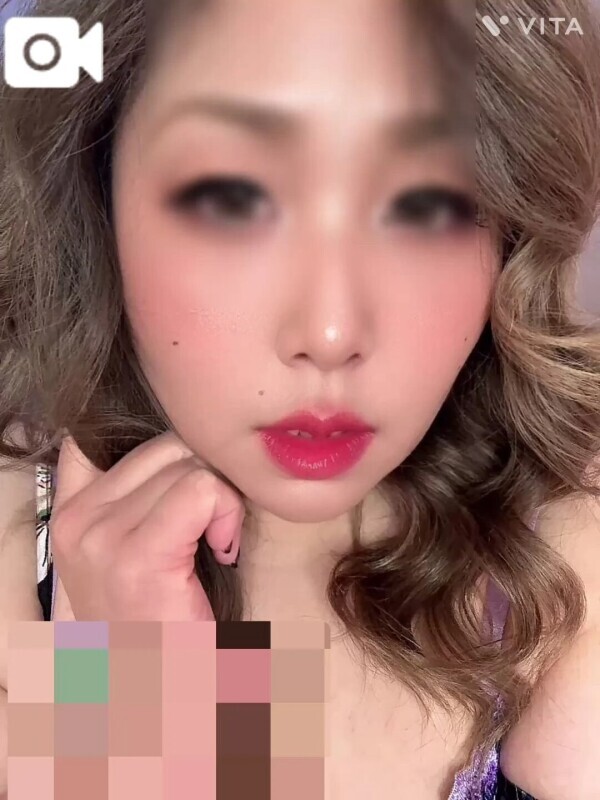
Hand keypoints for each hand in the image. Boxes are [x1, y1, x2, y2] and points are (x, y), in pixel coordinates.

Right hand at [49, 431, 243, 620]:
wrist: (158, 703)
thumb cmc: (158, 621)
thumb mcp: (130, 547)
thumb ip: (134, 492)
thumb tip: (178, 437)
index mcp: (72, 510)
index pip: (111, 435)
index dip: (169, 454)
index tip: (190, 495)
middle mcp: (77, 520)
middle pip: (167, 445)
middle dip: (205, 478)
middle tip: (211, 527)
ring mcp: (100, 538)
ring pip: (190, 466)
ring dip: (223, 501)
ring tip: (213, 544)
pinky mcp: (138, 557)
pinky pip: (203, 491)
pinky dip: (228, 514)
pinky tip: (222, 551)